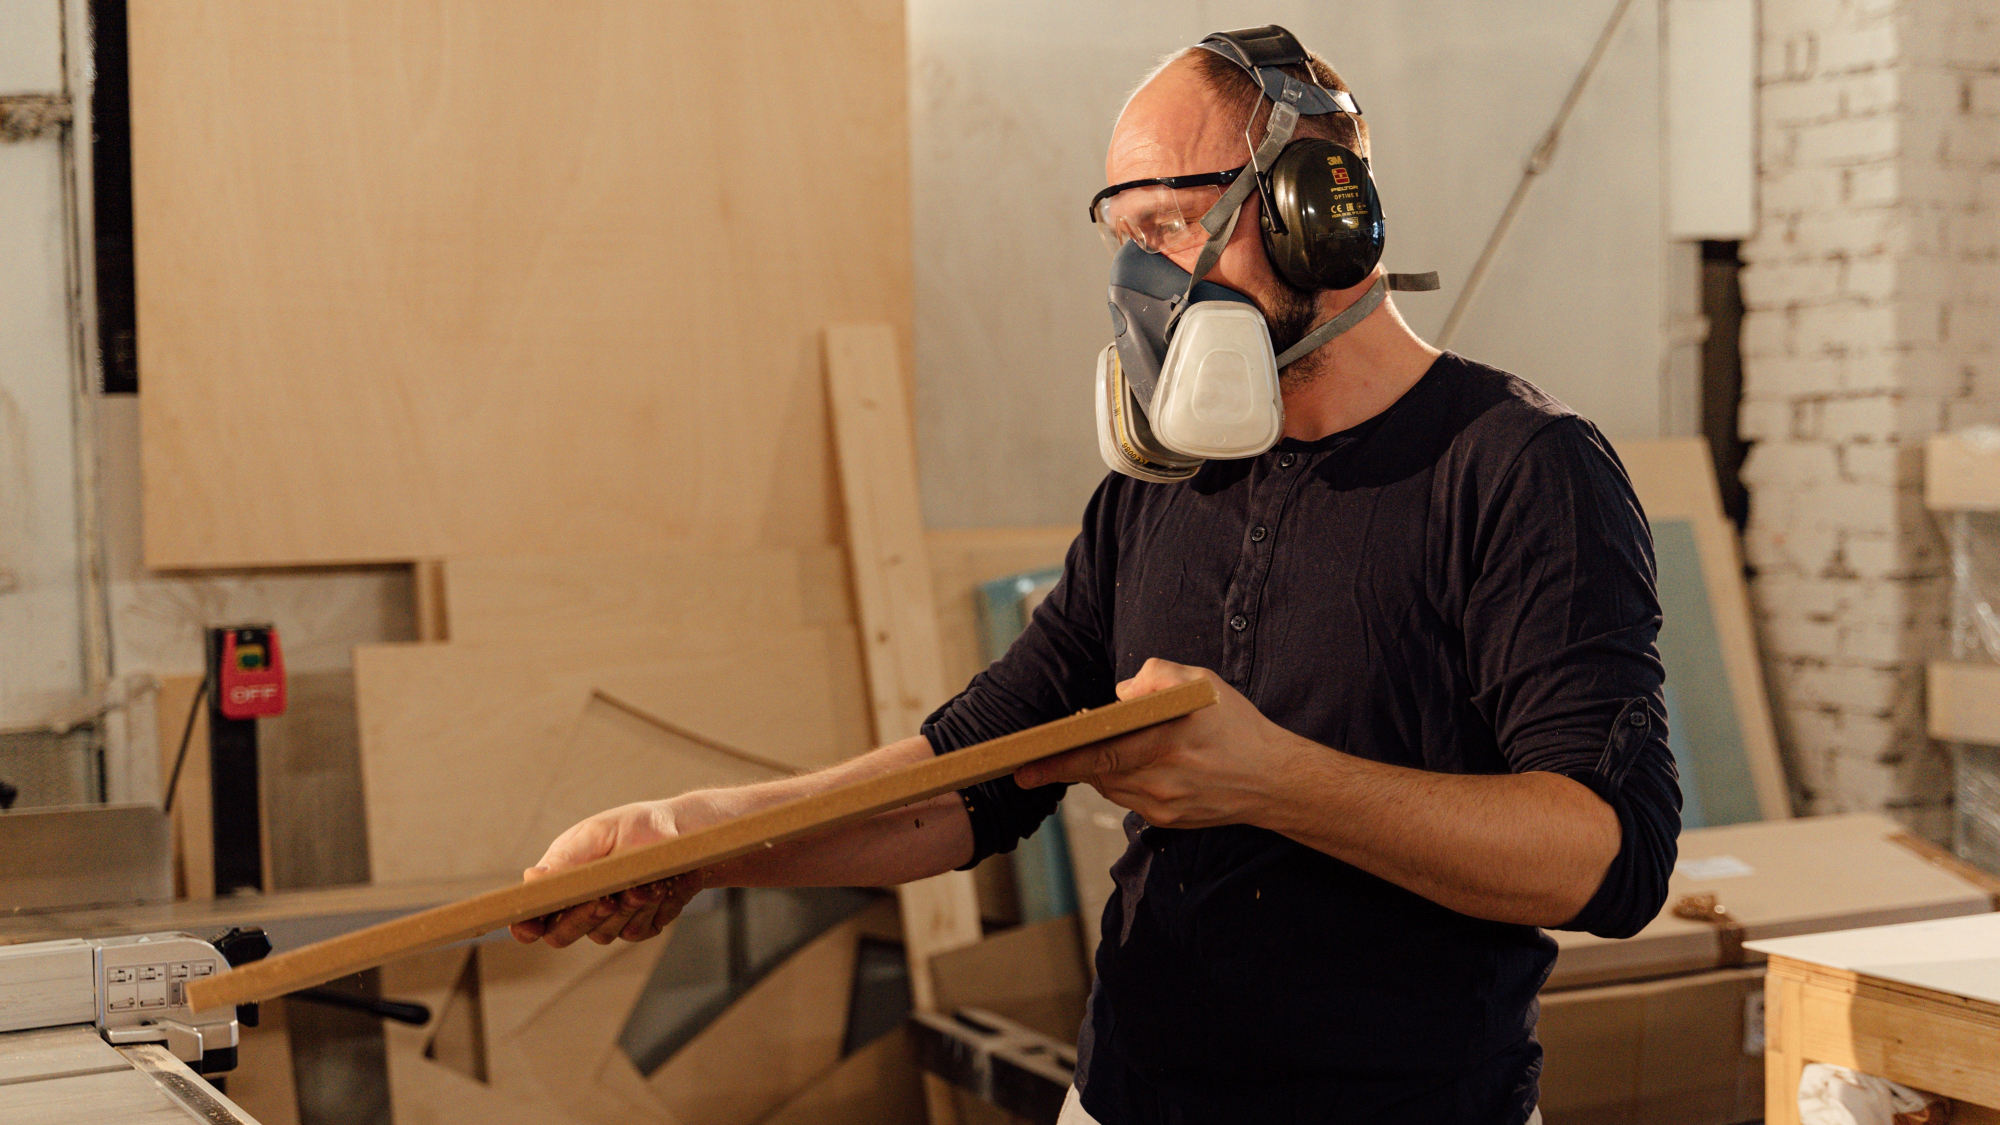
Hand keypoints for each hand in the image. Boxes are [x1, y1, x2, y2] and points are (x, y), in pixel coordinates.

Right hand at [508, 796, 713, 947]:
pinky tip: (664, 885)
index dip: (525, 925)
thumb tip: (531, 879)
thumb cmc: (638, 826)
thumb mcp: (600, 834)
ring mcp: (609, 918)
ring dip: (629, 907)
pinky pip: (638, 931)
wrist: (686, 834)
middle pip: (561, 935)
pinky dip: (653, 908)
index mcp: (560, 878)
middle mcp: (579, 904)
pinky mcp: (638, 925)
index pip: (532, 914)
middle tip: (608, 897)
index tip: (529, 928)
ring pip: (605, 934)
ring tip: (649, 880)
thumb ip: (567, 860)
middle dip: (585, 916)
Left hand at [1012, 659, 1299, 828]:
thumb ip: (1157, 677)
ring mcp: (1164, 806)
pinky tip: (1127, 767)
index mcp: (1167, 742)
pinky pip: (1128, 801)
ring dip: (1096, 771)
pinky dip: (1120, 783)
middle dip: (1066, 766)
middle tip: (1036, 763)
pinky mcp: (1167, 822)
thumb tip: (1119, 694)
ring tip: (1091, 752)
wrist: (1274, 780)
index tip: (1026, 765)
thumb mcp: (1203, 683)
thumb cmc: (1237, 726)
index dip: (1059, 761)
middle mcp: (1162, 780)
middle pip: (1098, 775)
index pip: (1100, 755)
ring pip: (1110, 788)